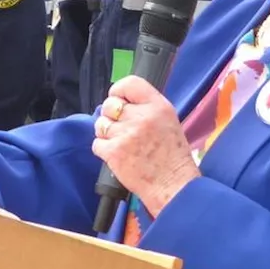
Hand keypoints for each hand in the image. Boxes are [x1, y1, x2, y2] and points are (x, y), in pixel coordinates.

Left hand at [92, 76, 200, 216]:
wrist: (173, 185)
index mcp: (158, 106)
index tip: (119, 99)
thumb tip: (121, 100)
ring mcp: (126, 135)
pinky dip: (103, 149)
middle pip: (110, 104)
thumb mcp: (168, 121)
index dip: (118, 91)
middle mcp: (141, 117)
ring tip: (121, 143)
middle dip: (111, 115)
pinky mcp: (113, 152)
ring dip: (106, 133)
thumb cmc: (172, 156)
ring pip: (101, 124)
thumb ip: (147, 107)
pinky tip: (118, 155)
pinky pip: (97, 143)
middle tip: (122, 128)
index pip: (129, 83)